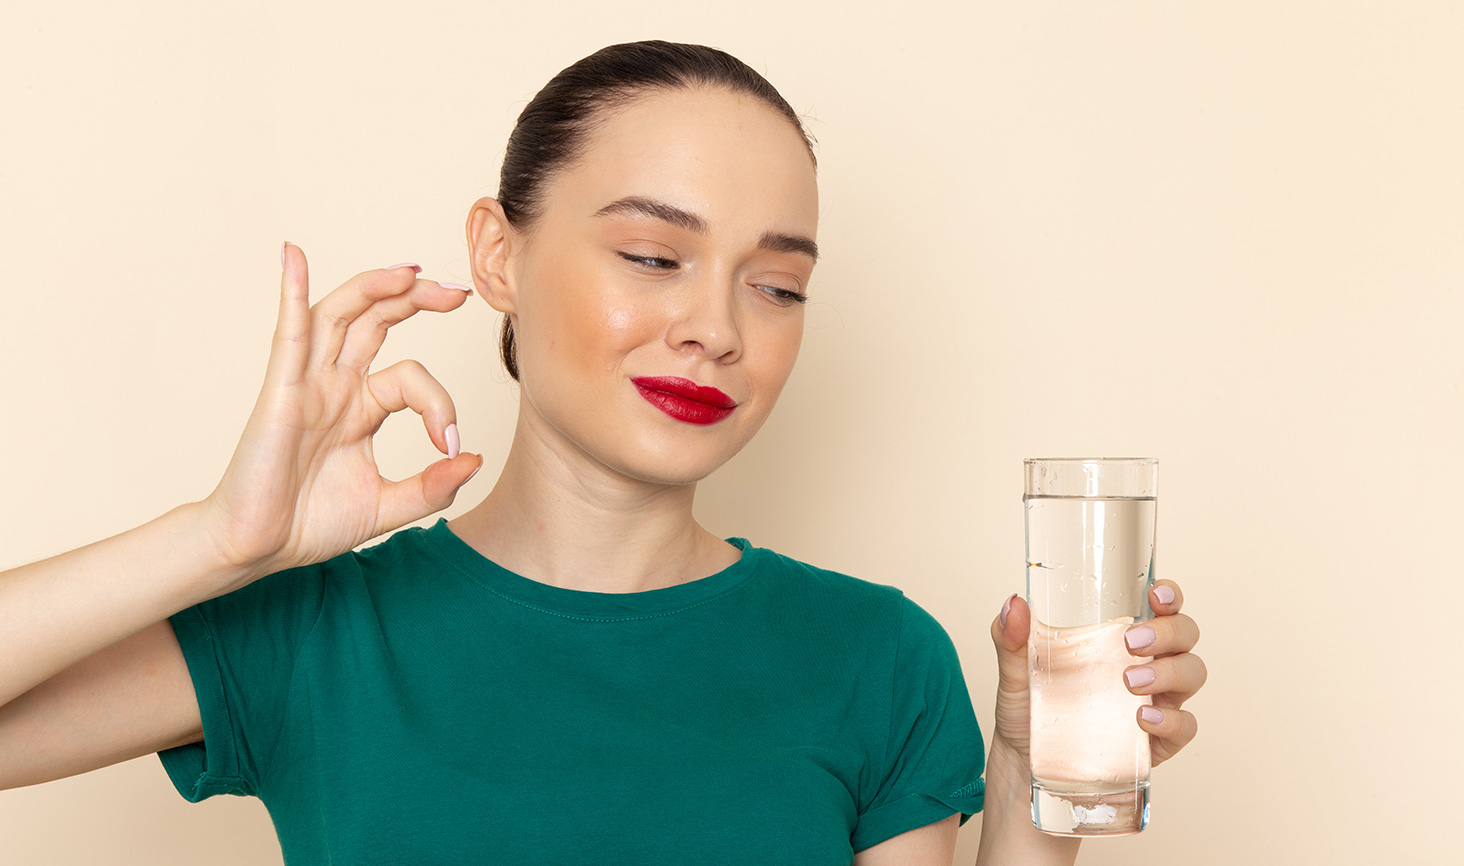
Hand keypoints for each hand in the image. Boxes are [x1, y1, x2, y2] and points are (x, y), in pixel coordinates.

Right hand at [199, 243, 482, 584]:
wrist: (258, 550)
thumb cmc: (312, 524)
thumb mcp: (389, 507)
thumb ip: (433, 487)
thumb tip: (472, 460)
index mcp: (361, 407)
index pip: (412, 377)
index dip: (440, 403)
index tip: (449, 444)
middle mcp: (335, 386)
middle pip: (377, 321)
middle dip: (416, 300)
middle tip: (458, 293)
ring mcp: (307, 384)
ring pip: (340, 316)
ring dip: (373, 287)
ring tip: (410, 271)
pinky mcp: (280, 392)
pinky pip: (288, 332)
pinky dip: (291, 290)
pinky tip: (294, 255)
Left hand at [989, 580, 1204, 766]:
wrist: (1025, 760)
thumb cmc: (1031, 707)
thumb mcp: (1016, 669)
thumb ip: (1010, 637)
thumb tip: (1014, 604)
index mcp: (1119, 636)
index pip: (1160, 606)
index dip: (1169, 595)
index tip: (1156, 594)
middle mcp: (1148, 662)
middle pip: (1185, 635)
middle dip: (1168, 632)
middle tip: (1131, 641)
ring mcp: (1158, 700)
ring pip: (1192, 673)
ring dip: (1169, 671)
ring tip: (1130, 680)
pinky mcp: (1159, 740)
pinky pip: (1184, 726)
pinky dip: (1170, 719)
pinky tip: (1143, 717)